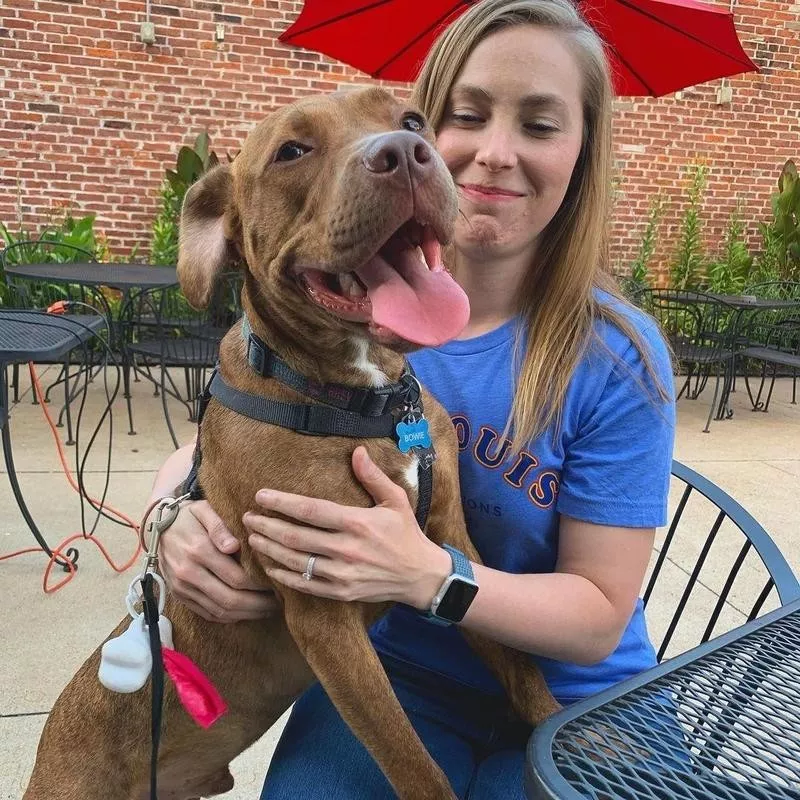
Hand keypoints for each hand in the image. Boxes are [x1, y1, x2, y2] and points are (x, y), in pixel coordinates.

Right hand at [160, 500, 278, 622]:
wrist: (157, 525)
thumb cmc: (188, 515)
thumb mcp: (204, 509)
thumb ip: (219, 526)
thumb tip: (233, 546)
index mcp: (198, 551)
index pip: (237, 577)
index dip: (260, 585)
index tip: (276, 583)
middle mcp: (188, 573)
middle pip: (230, 600)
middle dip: (258, 605)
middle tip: (278, 602)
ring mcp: (182, 587)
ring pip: (219, 611)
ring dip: (246, 614)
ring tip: (267, 610)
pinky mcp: (179, 595)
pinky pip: (206, 614)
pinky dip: (228, 617)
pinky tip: (245, 612)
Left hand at [243, 446, 450, 608]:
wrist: (420, 576)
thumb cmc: (406, 534)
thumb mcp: (395, 500)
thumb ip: (373, 477)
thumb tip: (357, 451)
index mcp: (357, 523)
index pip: (310, 511)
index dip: (282, 503)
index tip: (261, 496)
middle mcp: (346, 549)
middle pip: (295, 537)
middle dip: (266, 526)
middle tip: (247, 518)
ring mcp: (342, 574)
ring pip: (295, 561)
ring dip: (269, 549)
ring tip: (252, 538)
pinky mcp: (340, 592)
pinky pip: (304, 584)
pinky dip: (283, 576)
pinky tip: (269, 565)